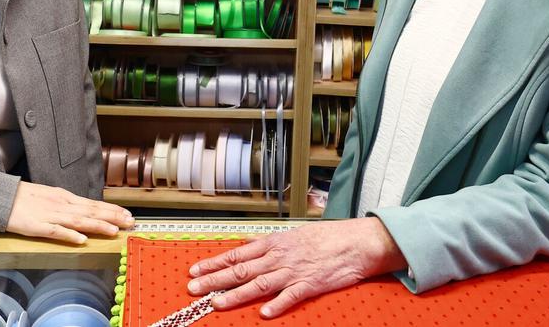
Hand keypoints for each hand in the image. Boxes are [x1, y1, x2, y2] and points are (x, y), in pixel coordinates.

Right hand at [6, 181, 133, 242]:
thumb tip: (86, 211)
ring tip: (114, 231)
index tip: (127, 215)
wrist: (2, 197)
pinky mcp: (37, 227)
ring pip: (79, 221)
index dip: (111, 210)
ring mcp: (50, 216)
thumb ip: (68, 205)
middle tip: (130, 222)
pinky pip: (55, 232)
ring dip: (98, 225)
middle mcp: (62, 205)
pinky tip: (81, 240)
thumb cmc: (25, 198)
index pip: (93, 204)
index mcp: (65, 198)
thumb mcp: (51, 196)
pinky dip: (69, 235)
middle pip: (91, 211)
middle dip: (112, 217)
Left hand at [186, 218, 405, 317]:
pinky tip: (264, 313)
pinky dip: (277, 304)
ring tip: (217, 303)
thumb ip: (269, 243)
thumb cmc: (325, 238)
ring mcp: (293, 271)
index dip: (214, 263)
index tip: (195, 269)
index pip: (237, 254)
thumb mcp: (292, 234)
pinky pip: (291, 296)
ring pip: (260, 283)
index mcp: (274, 244)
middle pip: (241, 269)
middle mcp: (279, 257)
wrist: (355, 241)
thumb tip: (249, 244)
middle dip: (215, 279)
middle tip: (193, 287)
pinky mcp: (310, 285)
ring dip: (237, 294)